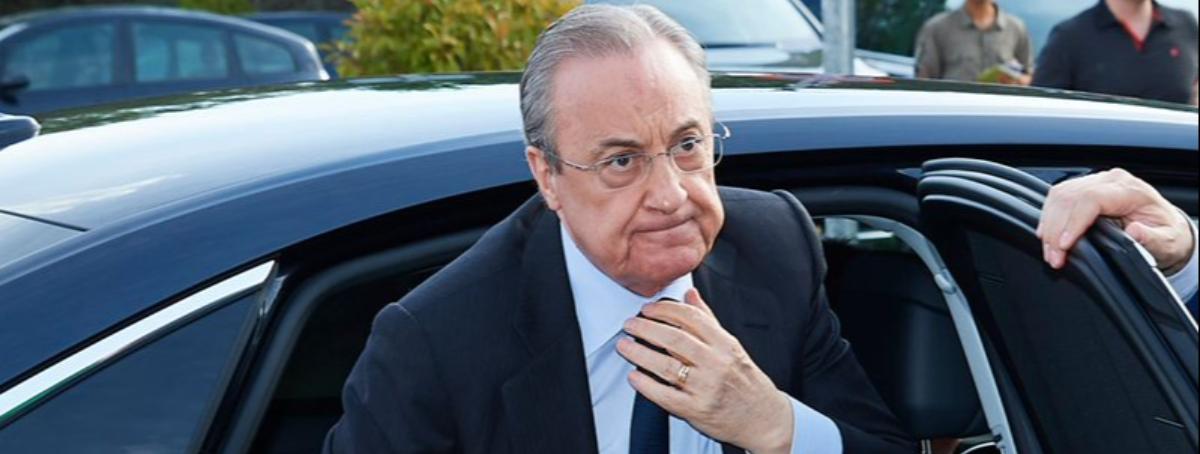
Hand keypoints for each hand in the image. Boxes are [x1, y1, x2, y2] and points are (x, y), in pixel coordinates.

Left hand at [617, 289, 793, 453]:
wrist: (762, 417)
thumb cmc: (744, 380)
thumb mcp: (731, 346)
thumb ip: (707, 320)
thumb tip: (689, 295)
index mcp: (725, 344)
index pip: (690, 318)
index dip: (664, 310)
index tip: (647, 309)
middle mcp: (716, 364)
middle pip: (674, 339)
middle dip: (646, 328)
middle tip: (630, 325)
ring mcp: (706, 387)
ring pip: (666, 365)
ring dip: (639, 353)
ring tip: (625, 346)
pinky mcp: (696, 410)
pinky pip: (665, 395)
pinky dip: (646, 385)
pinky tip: (634, 376)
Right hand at [1038, 168, 1194, 272]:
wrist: (1164, 226)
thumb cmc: (1164, 231)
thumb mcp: (1168, 240)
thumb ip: (1153, 238)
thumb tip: (1135, 232)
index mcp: (1130, 189)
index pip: (1090, 198)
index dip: (1073, 221)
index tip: (1064, 245)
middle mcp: (1110, 181)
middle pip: (1069, 197)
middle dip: (1055, 230)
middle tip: (1053, 256)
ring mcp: (1095, 183)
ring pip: (1058, 196)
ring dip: (1049, 225)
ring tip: (1050, 251)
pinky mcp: (1083, 189)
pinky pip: (1058, 198)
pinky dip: (1049, 218)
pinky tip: (1048, 236)